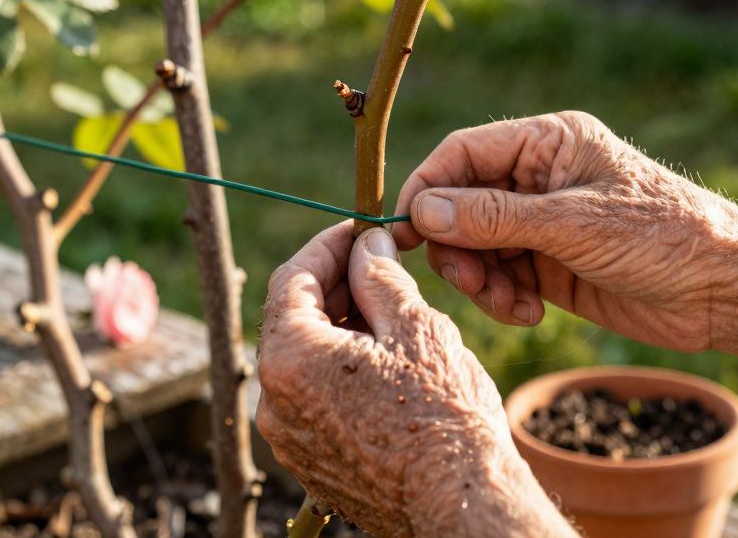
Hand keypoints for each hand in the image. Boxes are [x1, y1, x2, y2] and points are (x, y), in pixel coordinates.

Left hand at [257, 223, 569, 537]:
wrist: (463, 505)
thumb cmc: (444, 416)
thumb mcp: (417, 328)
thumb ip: (380, 279)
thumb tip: (368, 247)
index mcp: (290, 358)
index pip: (292, 278)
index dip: (327, 247)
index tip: (359, 232)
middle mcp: (274, 402)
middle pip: (292, 321)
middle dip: (334, 288)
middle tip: (379, 267)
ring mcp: (289, 439)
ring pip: (304, 363)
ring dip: (338, 331)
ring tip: (390, 317)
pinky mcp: (310, 465)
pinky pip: (314, 402)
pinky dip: (340, 374)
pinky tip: (385, 367)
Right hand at [392, 112, 737, 351]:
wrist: (723, 290)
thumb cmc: (662, 237)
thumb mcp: (573, 224)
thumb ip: (494, 217)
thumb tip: (422, 210)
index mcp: (548, 143)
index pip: (463, 153)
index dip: (428, 188)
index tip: (403, 230)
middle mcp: (539, 178)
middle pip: (461, 203)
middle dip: (455, 244)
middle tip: (466, 279)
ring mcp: (543, 223)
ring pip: (476, 246)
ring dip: (480, 278)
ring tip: (509, 303)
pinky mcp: (550, 265)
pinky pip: (501, 277)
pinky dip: (503, 298)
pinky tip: (529, 314)